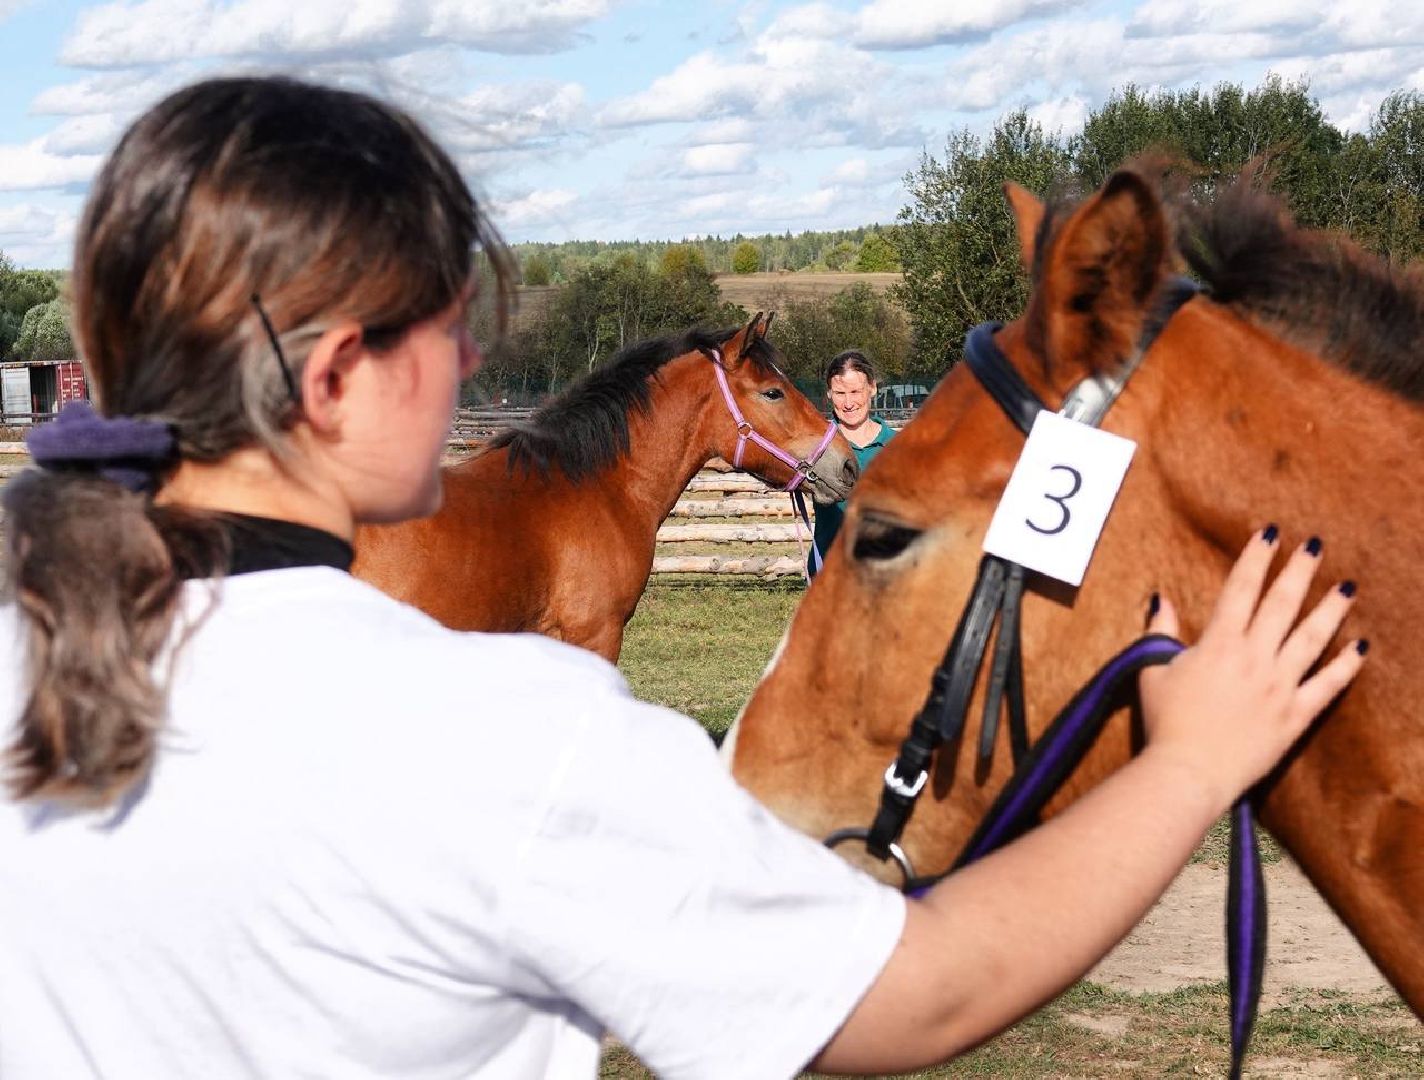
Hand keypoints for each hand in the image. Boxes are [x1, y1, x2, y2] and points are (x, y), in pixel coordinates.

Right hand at [1139, 528, 1364, 810]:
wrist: (1188, 771)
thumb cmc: (1165, 722)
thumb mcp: (1151, 671)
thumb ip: (1160, 633)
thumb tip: (1161, 600)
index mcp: (1219, 643)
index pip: (1241, 589)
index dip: (1256, 558)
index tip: (1269, 533)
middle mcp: (1255, 657)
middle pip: (1281, 604)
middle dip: (1298, 571)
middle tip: (1315, 546)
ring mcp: (1280, 685)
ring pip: (1312, 638)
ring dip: (1331, 610)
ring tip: (1347, 587)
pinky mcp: (1295, 715)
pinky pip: (1327, 686)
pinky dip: (1346, 666)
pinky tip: (1360, 647)